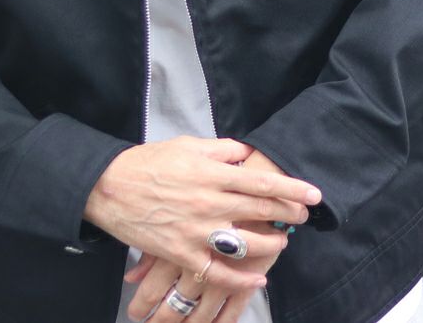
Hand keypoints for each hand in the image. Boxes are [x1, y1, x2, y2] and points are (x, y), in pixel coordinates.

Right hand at [84, 136, 319, 293]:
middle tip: (304, 215)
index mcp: (210, 172)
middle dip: (288, 213)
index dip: (291, 188)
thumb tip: (247, 155)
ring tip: (282, 241)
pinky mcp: (181, 253)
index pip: (260, 181)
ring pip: (245, 243)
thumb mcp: (187, 145)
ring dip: (270, 244)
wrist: (110, 186)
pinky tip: (258, 277)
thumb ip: (220, 150)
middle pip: (259, 209)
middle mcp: (208, 201)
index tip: (313, 194)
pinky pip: (217, 271)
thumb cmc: (149, 162)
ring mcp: (195, 230)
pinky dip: (241, 278)